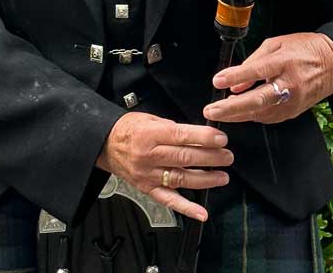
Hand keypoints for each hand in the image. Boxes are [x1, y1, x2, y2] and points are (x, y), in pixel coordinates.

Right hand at [96, 112, 232, 221]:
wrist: (104, 144)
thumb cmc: (128, 129)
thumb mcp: (150, 119)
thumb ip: (173, 128)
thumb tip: (199, 135)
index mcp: (150, 134)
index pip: (181, 136)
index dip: (204, 138)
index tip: (221, 139)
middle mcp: (149, 156)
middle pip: (184, 158)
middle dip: (210, 158)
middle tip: (227, 156)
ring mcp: (148, 175)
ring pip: (181, 179)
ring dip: (205, 179)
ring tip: (222, 177)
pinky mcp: (147, 189)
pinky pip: (168, 200)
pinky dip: (186, 208)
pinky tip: (202, 212)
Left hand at [203, 33, 332, 124]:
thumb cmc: (305, 48)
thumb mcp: (278, 43)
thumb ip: (254, 61)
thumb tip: (234, 83)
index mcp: (285, 61)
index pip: (257, 71)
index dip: (236, 77)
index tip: (217, 81)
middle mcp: (290, 83)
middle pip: (258, 99)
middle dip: (231, 108)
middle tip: (211, 110)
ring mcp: (293, 101)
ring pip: (261, 113)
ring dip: (238, 115)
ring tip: (219, 112)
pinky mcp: (294, 112)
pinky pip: (268, 117)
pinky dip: (252, 115)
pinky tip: (239, 112)